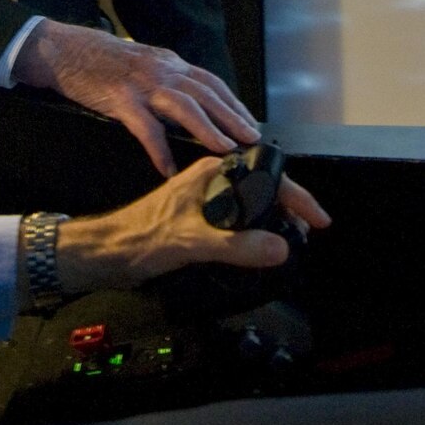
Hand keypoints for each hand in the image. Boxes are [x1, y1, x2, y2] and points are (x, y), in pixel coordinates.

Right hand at [13, 19, 259, 175]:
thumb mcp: (142, 63)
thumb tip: (190, 100)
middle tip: (251, 138)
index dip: (233, 102)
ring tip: (224, 150)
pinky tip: (168, 168)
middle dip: (232, 117)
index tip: (250, 122)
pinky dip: (160, 149)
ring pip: (184, 107)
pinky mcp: (120, 100)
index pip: (210, 82)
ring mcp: (141, 84)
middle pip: (205, 93)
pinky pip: (145, 128)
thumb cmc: (101, 59)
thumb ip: (166, 78)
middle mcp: (161, 70)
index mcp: (169, 62)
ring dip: (208, 129)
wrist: (65, 49)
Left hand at [52, 158, 332, 293]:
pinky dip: (255, 231)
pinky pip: (237, 220)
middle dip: (289, 209)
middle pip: (263, 188)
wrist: (107, 253)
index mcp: (211, 172)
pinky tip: (259, 248)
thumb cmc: (139, 237)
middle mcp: (210, 180)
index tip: (317, 219)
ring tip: (290, 241)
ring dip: (274, 220)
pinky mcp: (199, 218)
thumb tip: (279, 248)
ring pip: (251, 204)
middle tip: (306, 235)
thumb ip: (236, 246)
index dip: (296, 198)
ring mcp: (205, 198)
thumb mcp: (192, 242)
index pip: (267, 177)